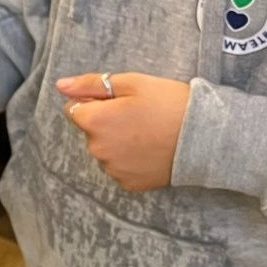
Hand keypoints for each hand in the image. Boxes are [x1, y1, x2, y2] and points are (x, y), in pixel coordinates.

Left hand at [58, 72, 190, 192]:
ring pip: (105, 150)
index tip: (119, 101)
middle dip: (106, 121)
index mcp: (94, 122)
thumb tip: (61, 86)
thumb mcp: (131, 83)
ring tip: (147, 132)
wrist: (205, 137)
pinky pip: (119, 167)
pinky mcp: (129, 184)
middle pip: (90, 131)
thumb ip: (91, 84)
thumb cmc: (169, 104)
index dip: (94, 101)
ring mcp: (113, 170)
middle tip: (138, 115)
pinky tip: (150, 149)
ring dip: (117, 141)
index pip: (74, 109)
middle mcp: (97, 150)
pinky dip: (130, 159)